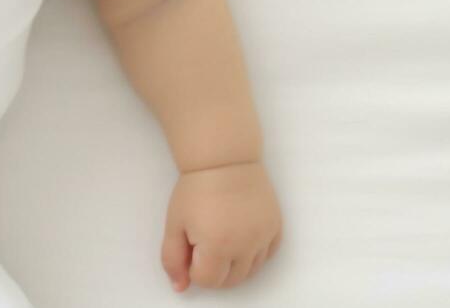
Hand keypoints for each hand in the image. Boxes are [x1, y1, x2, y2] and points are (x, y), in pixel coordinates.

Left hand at [162, 160, 282, 291]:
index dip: (194, 268)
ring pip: (251, 271)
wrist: (224, 160)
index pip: (208, 281)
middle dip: (214, 270)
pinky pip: (267, 256)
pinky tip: (240, 236)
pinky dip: (254, 254)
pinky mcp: (276, 228)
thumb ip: (173, 259)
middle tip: (204, 241)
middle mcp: (246, 246)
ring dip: (234, 264)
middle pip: (231, 281)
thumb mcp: (174, 224)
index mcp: (218, 246)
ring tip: (221, 237)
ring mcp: (264, 238)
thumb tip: (180, 288)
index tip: (191, 246)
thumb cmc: (195, 190)